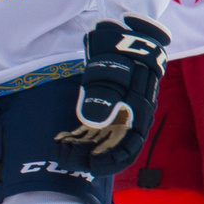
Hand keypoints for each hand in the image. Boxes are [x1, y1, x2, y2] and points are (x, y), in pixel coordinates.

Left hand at [53, 17, 170, 173]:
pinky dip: (80, 137)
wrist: (126, 36)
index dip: (111, 161)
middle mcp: (132, 119)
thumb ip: (103, 96)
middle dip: (92, 157)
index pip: (129, 148)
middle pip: (114, 148)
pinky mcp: (108, 110)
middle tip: (69, 160)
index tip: (90, 166)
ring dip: (84, 149)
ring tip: (64, 152)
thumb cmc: (122, 54)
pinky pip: (95, 130)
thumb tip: (93, 122)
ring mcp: (120, 116)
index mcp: (140, 114)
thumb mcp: (112, 72)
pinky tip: (64, 139)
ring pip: (103, 141)